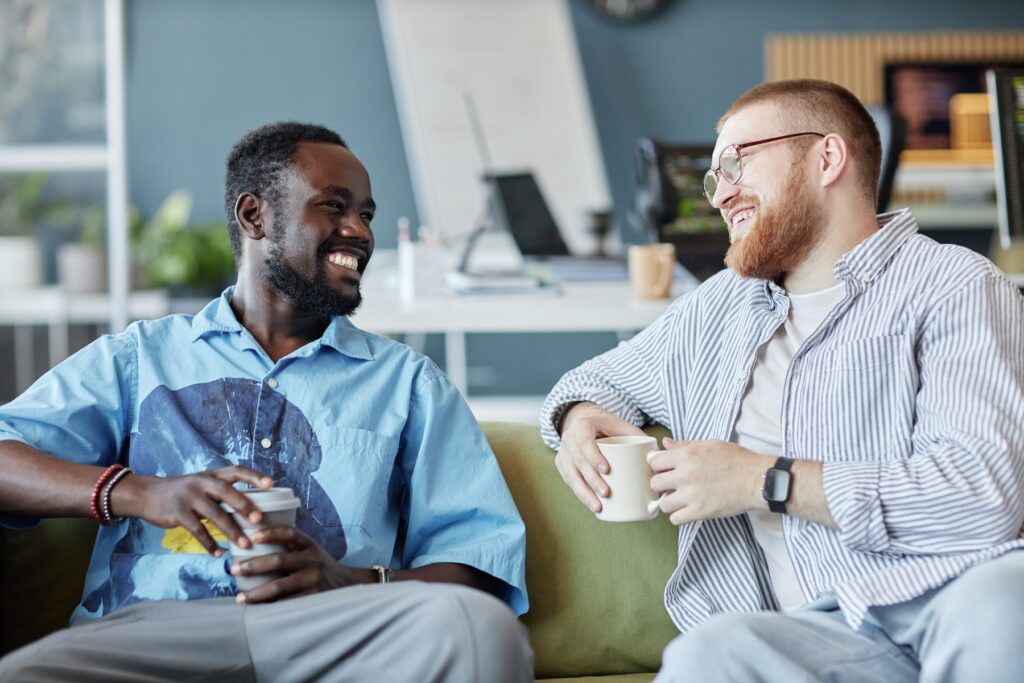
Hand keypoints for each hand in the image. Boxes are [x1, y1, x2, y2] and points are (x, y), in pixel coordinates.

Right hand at [113, 466, 272, 555]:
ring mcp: (188, 497)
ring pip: (214, 514)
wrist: (146, 494)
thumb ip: (223, 493)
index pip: (237, 470)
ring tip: (245, 545)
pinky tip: (218, 553)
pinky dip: (209, 543)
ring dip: (231, 531)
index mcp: (212, 475)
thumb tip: (251, 508)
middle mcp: (201, 482)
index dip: (254, 476)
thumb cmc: (183, 492)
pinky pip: (197, 530)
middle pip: (226, 491)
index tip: (271, 484)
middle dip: (244, 505)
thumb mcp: (202, 485)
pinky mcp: (177, 513)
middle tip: (259, 519)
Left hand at [231, 526, 366, 602]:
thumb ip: (290, 547)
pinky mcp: (313, 598)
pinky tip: (257, 610)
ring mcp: (314, 580)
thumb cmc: (320, 566)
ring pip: (280, 586)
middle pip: (279, 560)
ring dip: (257, 592)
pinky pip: (288, 603)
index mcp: (310, 545)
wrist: (348, 584)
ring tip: (240, 598)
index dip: (271, 532)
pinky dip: (271, 607)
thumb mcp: (311, 551)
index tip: (253, 536)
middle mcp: (312, 560)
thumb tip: (253, 543)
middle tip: (234, 569)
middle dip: (254, 566)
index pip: (290, 533)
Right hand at [555, 402, 646, 512]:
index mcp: (582, 425)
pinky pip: (569, 481)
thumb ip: (638, 437)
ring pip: (571, 475)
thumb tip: (657, 458)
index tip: (606, 470)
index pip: (585, 441)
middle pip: (578, 462)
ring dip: (583, 493)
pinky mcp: (561, 464)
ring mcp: (562, 452)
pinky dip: (579, 494)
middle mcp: (568, 438)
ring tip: (598, 507)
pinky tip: (591, 505)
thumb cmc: (607, 425)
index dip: (593, 456)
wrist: (584, 420)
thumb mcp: (621, 425)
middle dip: (592, 480)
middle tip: (606, 493)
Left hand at [649, 438, 772, 524]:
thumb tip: (665, 443)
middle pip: (654, 484)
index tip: (665, 470)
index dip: (659, 466)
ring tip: (680, 499)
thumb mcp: (710, 445)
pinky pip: (675, 519)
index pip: (654, 462)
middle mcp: (685, 474)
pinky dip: (679, 516)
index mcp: (687, 455)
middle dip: (662, 485)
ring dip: (669, 502)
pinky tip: (687, 510)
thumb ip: (685, 445)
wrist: (757, 480)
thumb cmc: (736, 460)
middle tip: (672, 486)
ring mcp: (692, 495)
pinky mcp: (700, 512)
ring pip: (663, 504)